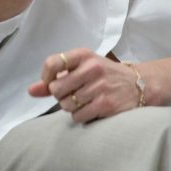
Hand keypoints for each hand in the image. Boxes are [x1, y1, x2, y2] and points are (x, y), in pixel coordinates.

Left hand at [28, 48, 142, 123]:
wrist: (139, 84)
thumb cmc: (104, 75)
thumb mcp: (82, 68)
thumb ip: (55, 77)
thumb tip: (31, 91)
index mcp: (83, 55)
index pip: (52, 63)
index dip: (46, 78)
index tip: (51, 83)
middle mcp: (92, 68)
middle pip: (56, 89)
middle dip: (60, 96)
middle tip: (72, 93)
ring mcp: (99, 86)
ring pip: (66, 105)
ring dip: (71, 107)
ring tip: (83, 101)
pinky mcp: (106, 104)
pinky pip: (78, 116)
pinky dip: (80, 116)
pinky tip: (90, 108)